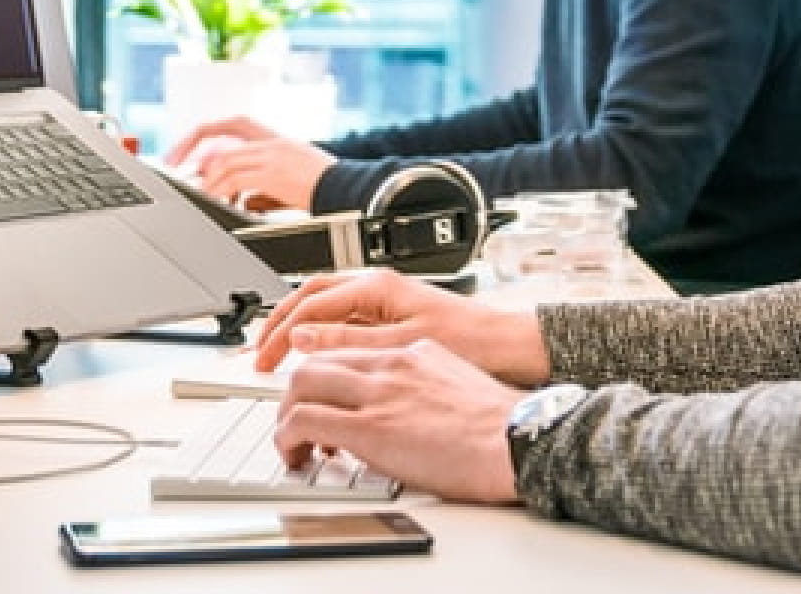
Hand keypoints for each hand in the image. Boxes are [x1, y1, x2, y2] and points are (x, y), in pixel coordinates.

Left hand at [166, 116, 333, 209]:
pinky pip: (237, 180)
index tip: (188, 150)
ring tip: (199, 195)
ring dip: (207, 179)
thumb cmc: (328, 190)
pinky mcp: (275, 173)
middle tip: (176, 169)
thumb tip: (241, 200)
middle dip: (193, 150)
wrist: (353, 191)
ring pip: (225, 161)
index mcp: (277, 140)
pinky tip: (218, 202)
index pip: (235, 123)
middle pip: (222, 138)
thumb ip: (263, 188)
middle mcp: (273, 142)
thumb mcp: (292, 184)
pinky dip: (221, 191)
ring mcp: (274, 155)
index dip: (208, 132)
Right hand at [255, 267, 550, 387]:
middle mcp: (378, 286)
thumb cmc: (469, 339)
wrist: (508, 344)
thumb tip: (304, 338)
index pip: (311, 304)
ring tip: (278, 353)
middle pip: (312, 295)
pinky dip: (321, 333)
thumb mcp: (402, 345)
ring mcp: (385, 299)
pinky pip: (344, 318)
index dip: (280, 333)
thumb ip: (349, 340)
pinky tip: (316, 355)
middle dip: (280, 322)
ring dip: (298, 326)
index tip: (262, 359)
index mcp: (377, 285)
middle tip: (259, 354)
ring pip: (326, 305)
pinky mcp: (392, 315)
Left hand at [275, 338, 521, 503]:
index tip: (316, 393)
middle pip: (317, 358)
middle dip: (294, 390)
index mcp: (412, 352)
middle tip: (294, 416)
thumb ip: (423, 380)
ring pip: (301, 383)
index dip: (323, 371)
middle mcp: (390, 364)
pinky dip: (288, 436)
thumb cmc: (498, 423)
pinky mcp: (369, 427)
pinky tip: (296, 453)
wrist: (514, 438)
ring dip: (286, 413)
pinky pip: (305, 420)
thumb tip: (409, 402)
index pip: (348, 348)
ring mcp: (378, 393)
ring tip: (292, 441)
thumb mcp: (456, 381)